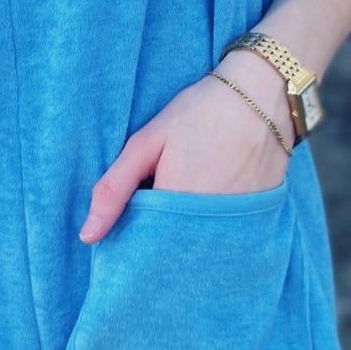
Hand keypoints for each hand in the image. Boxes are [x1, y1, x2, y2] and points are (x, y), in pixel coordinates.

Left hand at [78, 56, 292, 243]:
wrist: (263, 94)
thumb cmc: (200, 112)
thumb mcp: (148, 141)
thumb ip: (114, 188)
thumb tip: (88, 235)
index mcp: (176, 206)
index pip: (144, 249)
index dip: (132, 243)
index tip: (126, 231)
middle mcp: (210, 225)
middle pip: (173, 255)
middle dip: (158, 246)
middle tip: (155, 214)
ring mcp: (239, 226)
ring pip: (200, 250)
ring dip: (185, 242)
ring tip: (180, 212)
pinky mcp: (258, 221)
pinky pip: (227, 242)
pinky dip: (212, 234)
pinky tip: (206, 213)